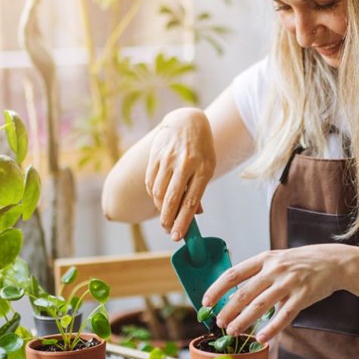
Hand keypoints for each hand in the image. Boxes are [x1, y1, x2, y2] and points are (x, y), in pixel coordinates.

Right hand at [145, 108, 214, 239]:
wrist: (186, 121)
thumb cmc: (201, 149)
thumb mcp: (208, 167)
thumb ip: (199, 190)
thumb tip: (195, 214)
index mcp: (203, 168)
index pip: (191, 201)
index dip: (183, 221)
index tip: (178, 236)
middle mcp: (185, 164)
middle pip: (172, 199)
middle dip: (168, 220)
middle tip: (168, 231)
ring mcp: (168, 159)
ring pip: (159, 193)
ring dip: (160, 209)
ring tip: (165, 216)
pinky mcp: (155, 156)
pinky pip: (151, 183)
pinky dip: (154, 195)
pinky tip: (159, 200)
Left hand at [202, 244, 355, 342]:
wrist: (333, 261)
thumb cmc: (301, 263)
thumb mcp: (277, 260)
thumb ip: (258, 274)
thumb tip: (234, 295)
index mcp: (264, 259)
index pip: (233, 274)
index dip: (217, 289)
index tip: (206, 302)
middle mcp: (274, 269)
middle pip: (244, 292)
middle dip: (228, 309)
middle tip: (219, 323)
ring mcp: (289, 282)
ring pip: (260, 305)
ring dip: (244, 320)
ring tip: (233, 331)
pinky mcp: (303, 296)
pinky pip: (284, 316)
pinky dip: (271, 329)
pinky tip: (261, 338)